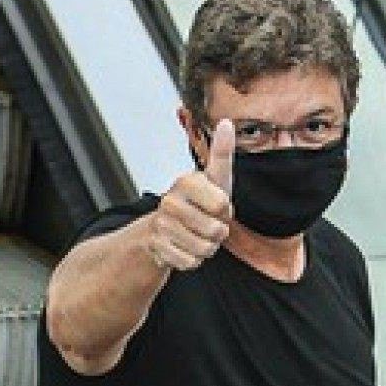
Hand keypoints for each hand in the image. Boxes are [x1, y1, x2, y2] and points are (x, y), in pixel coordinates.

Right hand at [148, 118, 235, 272]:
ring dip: (207, 248)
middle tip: (206, 223)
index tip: (217, 205)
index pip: (223, 204)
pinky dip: (193, 260)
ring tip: (196, 235)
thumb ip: (222, 154)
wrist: (162, 230)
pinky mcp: (157, 248)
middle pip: (216, 231)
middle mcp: (170, 201)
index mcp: (186, 181)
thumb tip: (227, 122)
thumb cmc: (198, 202)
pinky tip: (183, 247)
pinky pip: (191, 263)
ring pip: (205, 249)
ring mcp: (161, 225)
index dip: (226, 211)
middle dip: (218, 233)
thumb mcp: (215, 179)